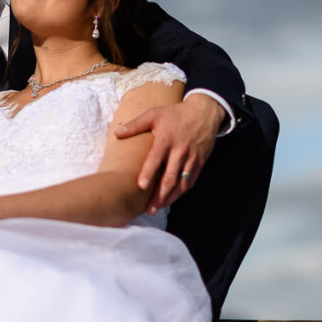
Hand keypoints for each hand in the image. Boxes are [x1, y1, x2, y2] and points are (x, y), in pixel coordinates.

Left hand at [114, 95, 224, 212]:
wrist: (204, 112)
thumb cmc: (175, 113)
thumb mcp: (154, 114)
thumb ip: (135, 124)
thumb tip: (117, 132)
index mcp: (166, 139)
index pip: (156, 158)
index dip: (149, 172)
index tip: (141, 186)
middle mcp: (179, 150)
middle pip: (170, 177)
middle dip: (159, 195)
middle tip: (149, 209)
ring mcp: (191, 158)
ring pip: (181, 183)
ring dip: (170, 197)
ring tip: (158, 208)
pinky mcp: (200, 162)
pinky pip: (191, 181)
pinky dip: (181, 191)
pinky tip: (171, 199)